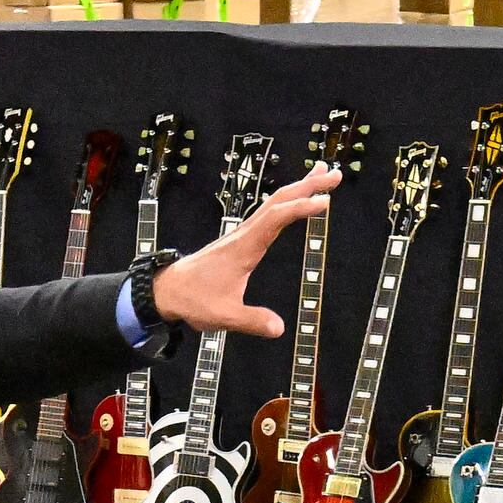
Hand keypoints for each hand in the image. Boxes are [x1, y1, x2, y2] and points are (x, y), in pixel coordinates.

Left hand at [155, 164, 339, 337]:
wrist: (168, 290)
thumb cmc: (194, 299)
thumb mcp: (224, 316)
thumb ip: (252, 321)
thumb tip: (278, 328)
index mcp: (244, 247)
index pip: (275, 219)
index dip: (300, 208)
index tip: (324, 201)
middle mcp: (244, 234)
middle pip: (278, 201)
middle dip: (306, 185)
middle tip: (334, 174)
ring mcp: (242, 234)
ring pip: (273, 203)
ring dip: (298, 188)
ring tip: (322, 174)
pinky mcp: (241, 239)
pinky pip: (268, 213)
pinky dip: (286, 202)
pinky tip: (294, 201)